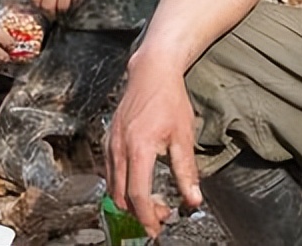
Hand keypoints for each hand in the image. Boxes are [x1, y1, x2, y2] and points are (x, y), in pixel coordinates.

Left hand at [29, 0, 100, 17]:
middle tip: (53, 13)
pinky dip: (74, 4)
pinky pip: (74, 2)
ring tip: (64, 9)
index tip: (43, 7)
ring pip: (61, 7)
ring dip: (62, 10)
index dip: (38, 5)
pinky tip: (74, 0)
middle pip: (47, 6)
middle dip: (49, 12)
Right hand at [104, 57, 202, 236]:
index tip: (157, 229)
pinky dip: (121, 185)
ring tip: (152, 201)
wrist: (151, 73)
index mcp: (138, 149)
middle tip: (161, 214)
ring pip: (112, 187)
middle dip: (140, 212)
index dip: (148, 217)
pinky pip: (110, 172)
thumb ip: (186, 171)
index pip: (138, 196)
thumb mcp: (183, 136)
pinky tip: (139, 182)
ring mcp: (110, 144)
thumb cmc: (169, 100)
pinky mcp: (108, 140)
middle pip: (121, 197)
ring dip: (130, 200)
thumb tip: (194, 200)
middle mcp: (118, 149)